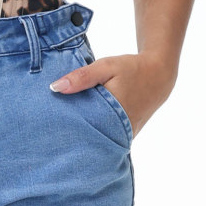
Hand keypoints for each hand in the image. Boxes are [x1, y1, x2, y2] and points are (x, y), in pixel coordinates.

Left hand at [49, 52, 176, 138]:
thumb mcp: (105, 67)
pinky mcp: (126, 134)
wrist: (158, 75)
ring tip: (60, 132)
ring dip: (83, 133)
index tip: (46, 130)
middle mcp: (119, 130)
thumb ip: (81, 77)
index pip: (83, 129)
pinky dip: (95, 131)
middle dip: (71, 135)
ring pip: (98, 138)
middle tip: (48, 133)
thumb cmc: (130, 69)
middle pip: (89, 137)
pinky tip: (80, 126)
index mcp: (113, 114)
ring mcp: (124, 135)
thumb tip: (55, 88)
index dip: (64, 130)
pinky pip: (107, 136)